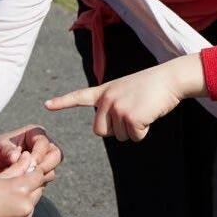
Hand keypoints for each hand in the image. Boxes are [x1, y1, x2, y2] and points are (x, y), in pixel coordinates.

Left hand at [0, 125, 62, 189]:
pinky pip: (45, 180)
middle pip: (55, 155)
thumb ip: (7, 150)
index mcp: (34, 133)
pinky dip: (37, 184)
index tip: (30, 164)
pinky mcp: (41, 174)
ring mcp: (44, 161)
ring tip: (27, 181)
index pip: (44, 143)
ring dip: (42, 176)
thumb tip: (15, 157)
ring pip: (52, 169)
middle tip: (33, 174)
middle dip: (46, 165)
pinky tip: (25, 186)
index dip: (39, 153)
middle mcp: (43, 146)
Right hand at [0, 150, 46, 216]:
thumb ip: (16, 168)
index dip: (32, 168)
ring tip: (6, 197)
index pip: (38, 174)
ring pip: (33, 203)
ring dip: (25, 198)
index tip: (26, 165)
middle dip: (30, 184)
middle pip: (38, 189)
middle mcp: (25, 207)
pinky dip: (19, 212)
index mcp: (20, 190)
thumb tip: (29, 157)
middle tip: (14, 181)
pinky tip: (3, 210)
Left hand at [45, 54, 205, 141]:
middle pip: (101, 131)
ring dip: (134, 129)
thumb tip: (107, 128)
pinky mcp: (130, 117)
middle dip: (117, 129)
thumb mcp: (126, 90)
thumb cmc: (152, 86)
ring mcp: (117, 108)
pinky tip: (149, 114)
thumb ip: (113, 105)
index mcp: (104, 91)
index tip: (46, 105)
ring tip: (144, 108)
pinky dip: (144, 131)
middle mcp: (106, 99)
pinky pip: (135, 137)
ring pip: (120, 136)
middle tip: (134, 112)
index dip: (62, 102)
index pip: (79, 97)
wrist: (169, 78)